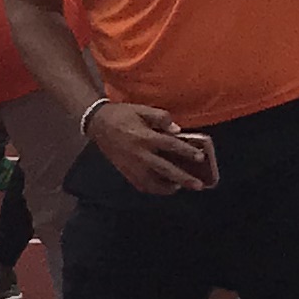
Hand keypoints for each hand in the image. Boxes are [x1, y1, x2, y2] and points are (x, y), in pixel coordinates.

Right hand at [87, 101, 217, 194]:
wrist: (97, 124)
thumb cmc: (122, 115)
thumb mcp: (142, 109)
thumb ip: (161, 117)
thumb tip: (177, 131)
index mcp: (145, 137)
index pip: (171, 146)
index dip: (187, 151)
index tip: (200, 157)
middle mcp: (140, 154)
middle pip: (166, 170)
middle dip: (183, 179)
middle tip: (198, 185)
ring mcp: (132, 165)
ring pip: (153, 183)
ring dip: (168, 188)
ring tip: (180, 188)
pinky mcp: (125, 171)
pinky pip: (141, 185)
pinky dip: (153, 189)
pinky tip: (162, 187)